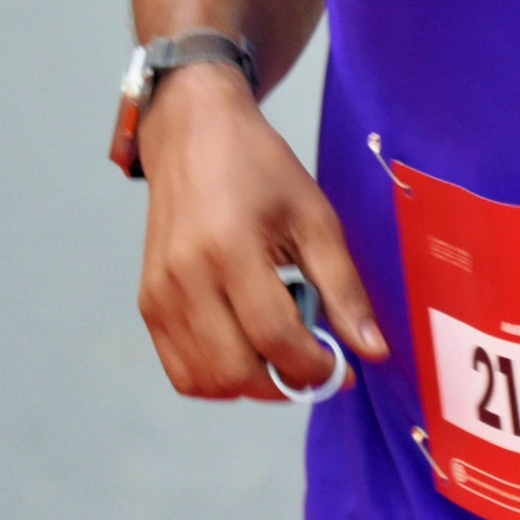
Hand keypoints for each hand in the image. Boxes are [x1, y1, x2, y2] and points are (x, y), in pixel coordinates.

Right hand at [137, 61, 386, 400]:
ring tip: (277, 349)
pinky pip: (181, 372)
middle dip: (284, 383)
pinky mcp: (147, 303)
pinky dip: (217, 378)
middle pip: (236, 372)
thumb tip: (371, 351)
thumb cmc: (259, 169)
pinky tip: (245, 348)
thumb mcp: (315, 217)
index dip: (315, 366)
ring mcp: (159, 294)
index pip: (274, 338)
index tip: (343, 368)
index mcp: (230, 248)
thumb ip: (343, 287)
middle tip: (311, 361)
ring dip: (250, 385)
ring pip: (205, 382)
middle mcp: (185, 277)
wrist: (193, 134)